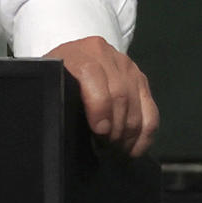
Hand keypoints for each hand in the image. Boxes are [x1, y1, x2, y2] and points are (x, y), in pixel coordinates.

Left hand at [47, 35, 158, 156]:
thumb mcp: (50, 82)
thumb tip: (65, 124)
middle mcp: (106, 55)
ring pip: (138, 105)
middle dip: (115, 127)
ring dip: (129, 134)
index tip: (99, 130)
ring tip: (115, 149)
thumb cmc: (56, 78)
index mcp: (80, 53)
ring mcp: (127, 66)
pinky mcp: (141, 80)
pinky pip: (151, 110)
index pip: (94, 76)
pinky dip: (145, 134)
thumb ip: (58, 95)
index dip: (99, 107)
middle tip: (105, 146)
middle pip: (120, 94)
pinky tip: (134, 149)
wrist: (69, 61)